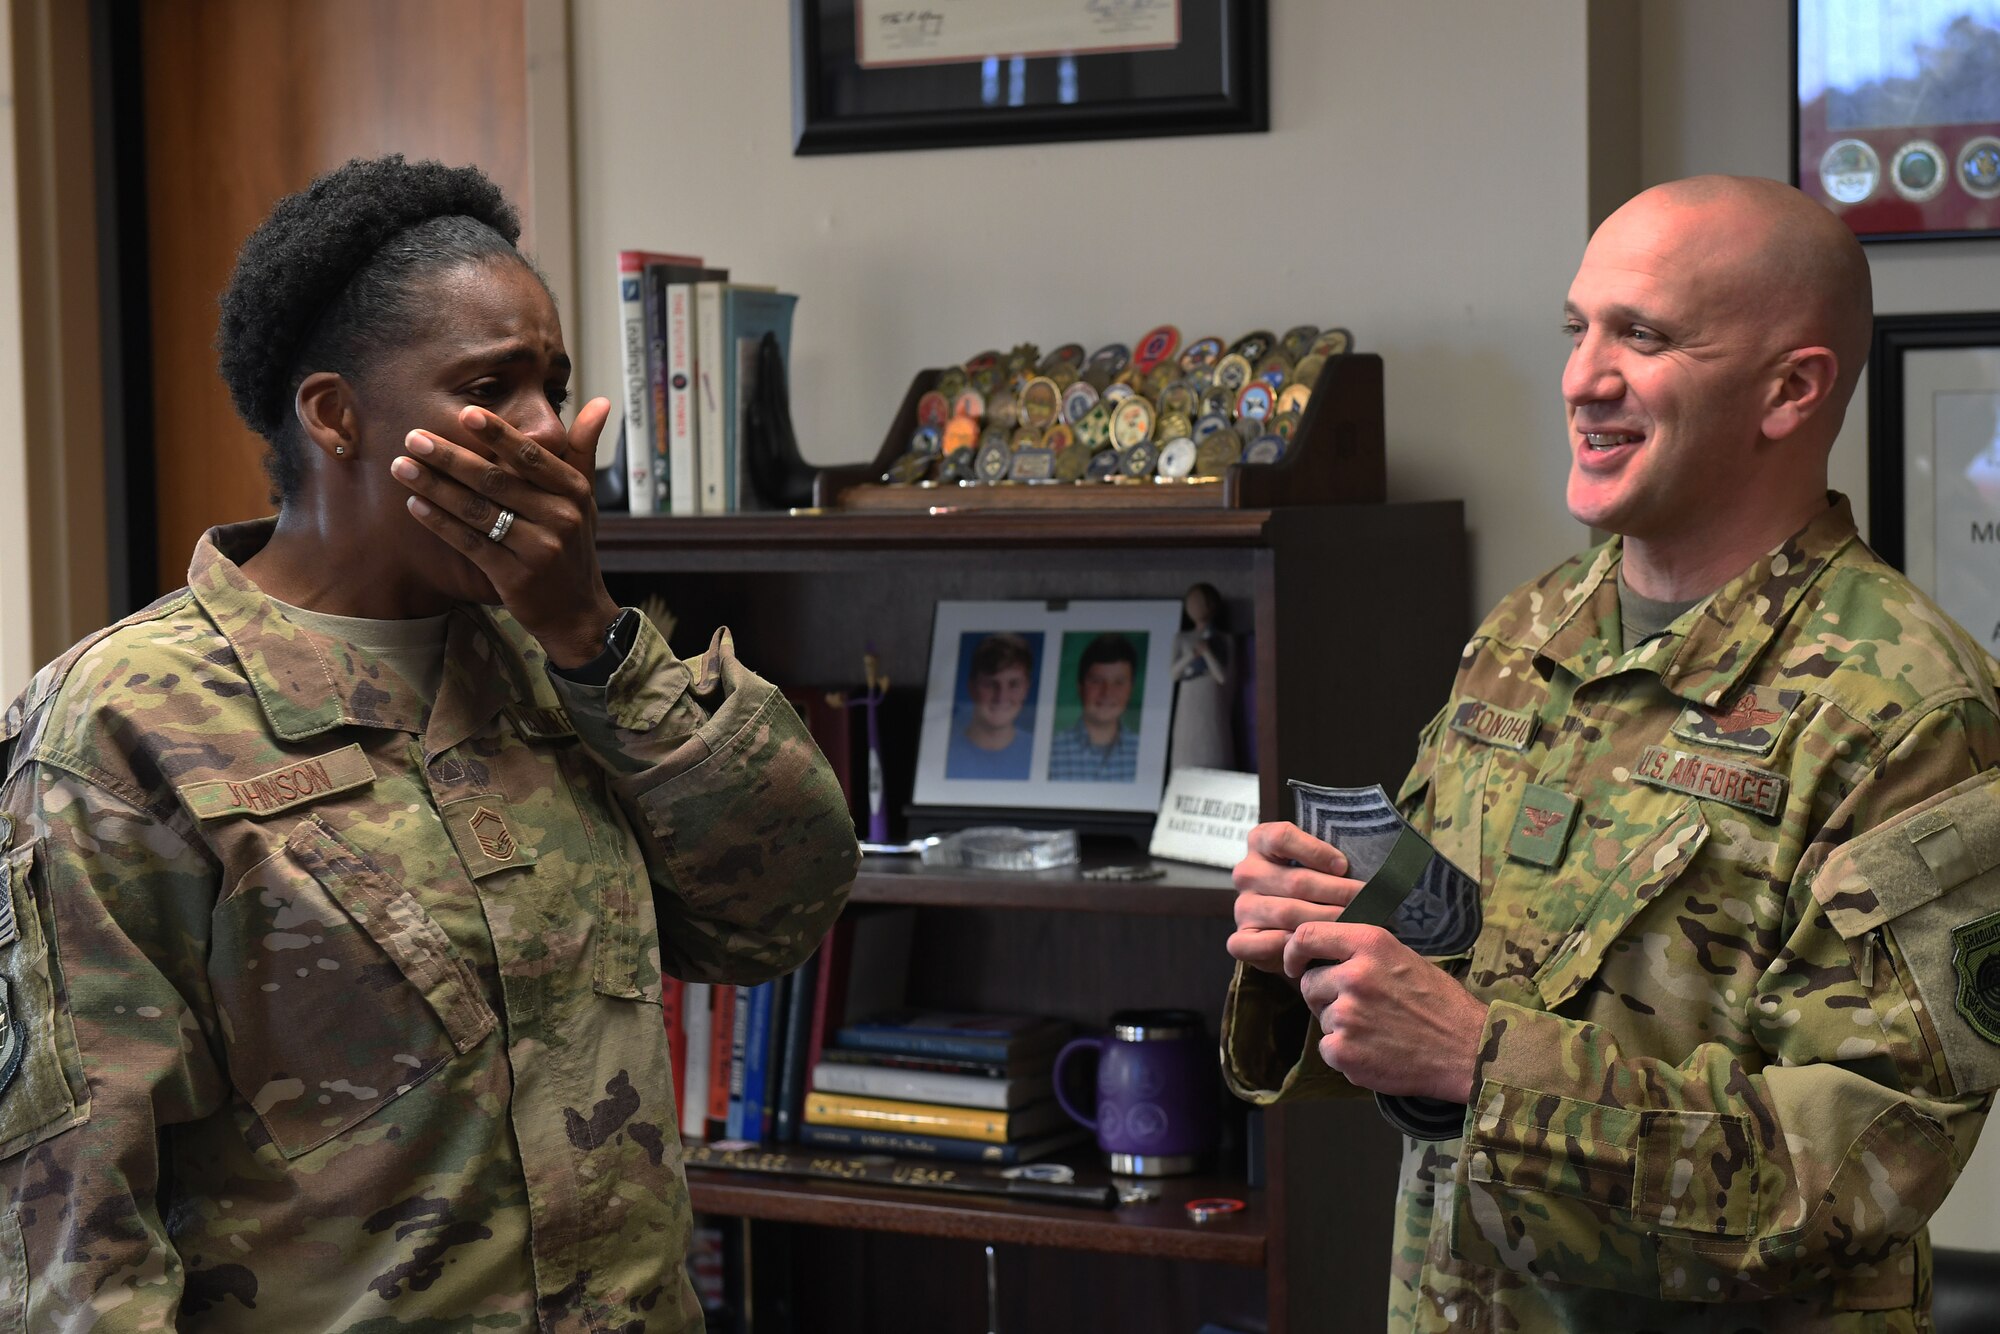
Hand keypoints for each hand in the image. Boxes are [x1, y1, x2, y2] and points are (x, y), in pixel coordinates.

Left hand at [391, 398, 621, 666]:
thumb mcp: (584, 497)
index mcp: (573, 491)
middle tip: (414, 437)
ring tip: (402, 466)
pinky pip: (471, 543)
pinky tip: (416, 506)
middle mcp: (560, 517)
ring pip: (478, 511)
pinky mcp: (515, 576)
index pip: (531, 456)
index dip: (499, 434)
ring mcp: (538, 548)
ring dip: (435, 487)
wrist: (577, 611)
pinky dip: (441, 524)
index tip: (465, 413)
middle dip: (451, 457)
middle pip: (496, 481)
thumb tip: (600, 401)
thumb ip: (583, 449)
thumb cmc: (573, 545)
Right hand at [1226, 822, 1362, 976]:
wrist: (1290, 924)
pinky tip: (1313, 946)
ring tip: (1353, 922)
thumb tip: (1370, 871)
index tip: (1343, 866)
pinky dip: (1289, 945)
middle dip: (1336, 892)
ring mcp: (1242, 907)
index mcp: (1260, 842)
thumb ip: (1330, 859)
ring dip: (1325, 920)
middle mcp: (1246, 873)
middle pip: (1294, 881)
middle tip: (1365, 901)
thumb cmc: (1312, 885)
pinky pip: (1262, 944)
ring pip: (1286, 913)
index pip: (1281, 837)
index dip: (1315, 851)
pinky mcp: (1241, 938)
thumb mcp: (1316, 861)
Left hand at [1281, 921, 1488, 1101]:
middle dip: (1325, 996)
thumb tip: (1323, 954)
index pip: (1306, 935)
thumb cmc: (1440, 1004)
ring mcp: (1346, 1015)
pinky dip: (1345, 1053)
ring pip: (1321, 1017)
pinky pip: (1327, 1048)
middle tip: (1360, 1008)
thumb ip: (1362, 952)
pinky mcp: (1344, 1051)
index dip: (1294, 952)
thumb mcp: (1404, 957)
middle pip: (1309, 983)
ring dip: (1340, 1025)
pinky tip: (1376, 1051)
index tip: (1296, 964)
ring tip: (1378, 1030)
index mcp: (1369, 944)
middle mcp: (1353, 975)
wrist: (1467, 1051)